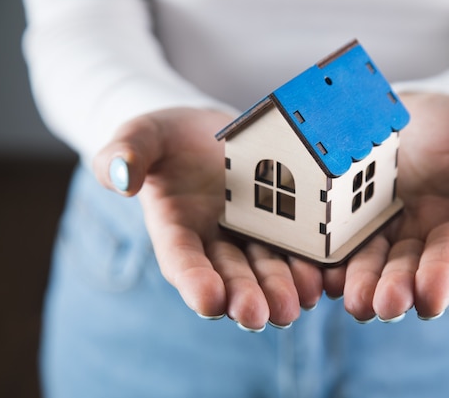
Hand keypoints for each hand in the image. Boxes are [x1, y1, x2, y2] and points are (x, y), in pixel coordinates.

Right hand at [93, 108, 322, 330]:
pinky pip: (298, 246)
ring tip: (300, 302)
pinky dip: (312, 264)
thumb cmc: (168, 136)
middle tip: (258, 315)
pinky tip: (327, 277)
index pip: (181, 259)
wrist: (209, 131)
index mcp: (176, 228)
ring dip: (282, 288)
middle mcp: (215, 241)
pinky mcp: (281, 224)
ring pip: (267, 267)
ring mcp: (251, 234)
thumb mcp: (142, 134)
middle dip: (244, 295)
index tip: (208, 300)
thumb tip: (121, 177)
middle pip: (230, 273)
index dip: (193, 281)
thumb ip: (125, 154)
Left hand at [326, 93, 448, 321]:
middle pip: (400, 269)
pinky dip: (321, 258)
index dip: (439, 278)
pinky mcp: (343, 215)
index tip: (430, 300)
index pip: (447, 258)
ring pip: (363, 262)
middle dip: (391, 289)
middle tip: (380, 307)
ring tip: (344, 294)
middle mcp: (410, 235)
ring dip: (354, 282)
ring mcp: (374, 227)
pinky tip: (309, 269)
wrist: (412, 112)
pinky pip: (330, 240)